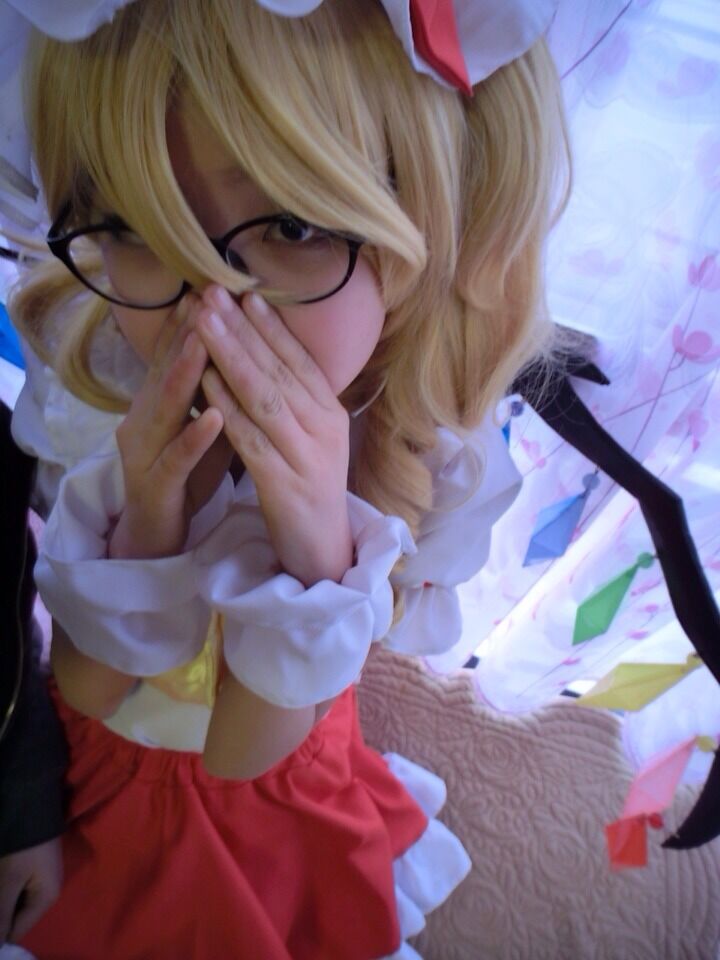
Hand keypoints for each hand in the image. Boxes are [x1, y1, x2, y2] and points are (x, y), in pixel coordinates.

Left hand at [0, 838, 61, 942]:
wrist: (33, 806)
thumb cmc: (24, 845)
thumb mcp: (10, 879)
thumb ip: (2, 913)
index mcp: (46, 899)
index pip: (17, 931)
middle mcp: (45, 893)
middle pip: (15, 917)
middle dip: (0, 911)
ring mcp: (39, 880)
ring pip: (12, 903)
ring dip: (1, 898)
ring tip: (1, 875)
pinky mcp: (32, 870)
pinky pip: (14, 890)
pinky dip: (3, 889)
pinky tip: (2, 874)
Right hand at [110, 296, 230, 559]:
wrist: (157, 531)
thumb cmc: (184, 473)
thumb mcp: (202, 426)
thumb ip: (216, 390)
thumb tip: (245, 351)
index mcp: (159, 403)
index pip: (174, 354)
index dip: (191, 321)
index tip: (212, 287)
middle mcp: (144, 418)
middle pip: (166, 369)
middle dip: (187, 333)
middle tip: (206, 298)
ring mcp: (145, 451)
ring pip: (166, 408)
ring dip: (185, 374)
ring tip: (204, 344)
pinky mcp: (156, 483)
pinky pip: (176, 457)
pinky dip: (195, 436)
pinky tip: (215, 417)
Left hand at [196, 286, 352, 586]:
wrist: (323, 549)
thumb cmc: (308, 487)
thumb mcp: (311, 437)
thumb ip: (296, 399)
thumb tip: (269, 352)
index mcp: (331, 413)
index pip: (298, 360)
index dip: (270, 326)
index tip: (242, 292)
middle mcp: (324, 428)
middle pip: (277, 370)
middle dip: (242, 329)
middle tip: (213, 294)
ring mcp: (306, 456)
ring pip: (264, 396)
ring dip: (231, 356)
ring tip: (203, 323)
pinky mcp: (285, 484)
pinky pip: (250, 438)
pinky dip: (226, 406)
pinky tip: (204, 381)